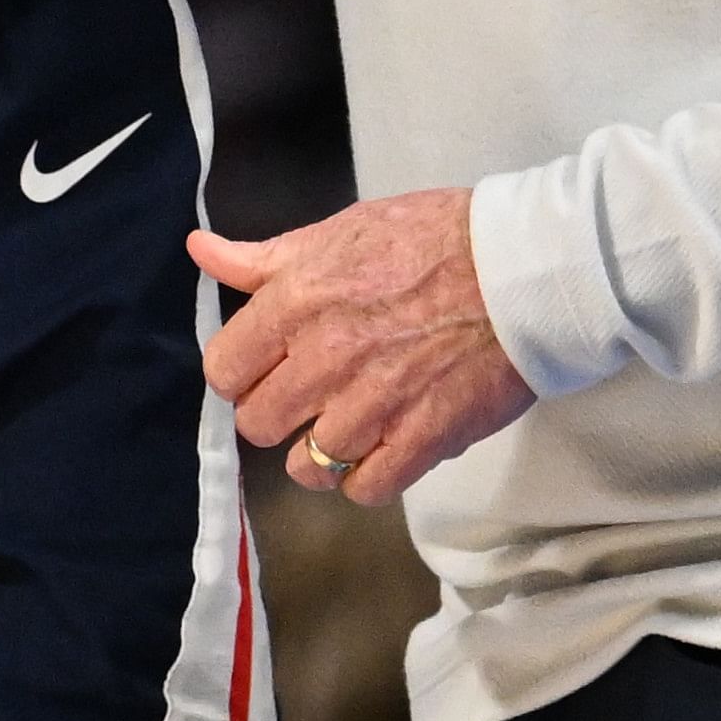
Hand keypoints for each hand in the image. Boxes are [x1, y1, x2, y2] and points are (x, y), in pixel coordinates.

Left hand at [191, 187, 534, 505]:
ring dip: (324, 451)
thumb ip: (264, 257)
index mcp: (297, 302)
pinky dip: (368, 477)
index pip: (224, 371)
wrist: (521, 269)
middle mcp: (324, 359)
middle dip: (279, 412)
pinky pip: (365, 490)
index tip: (269, 367)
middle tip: (313, 395)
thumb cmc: (434, 239)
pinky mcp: (419, 441)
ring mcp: (372, 406)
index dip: (242, 373)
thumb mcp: (341, 230)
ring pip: (306, 467)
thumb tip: (199, 251)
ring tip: (353, 423)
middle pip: (258, 424)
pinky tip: (385, 448)